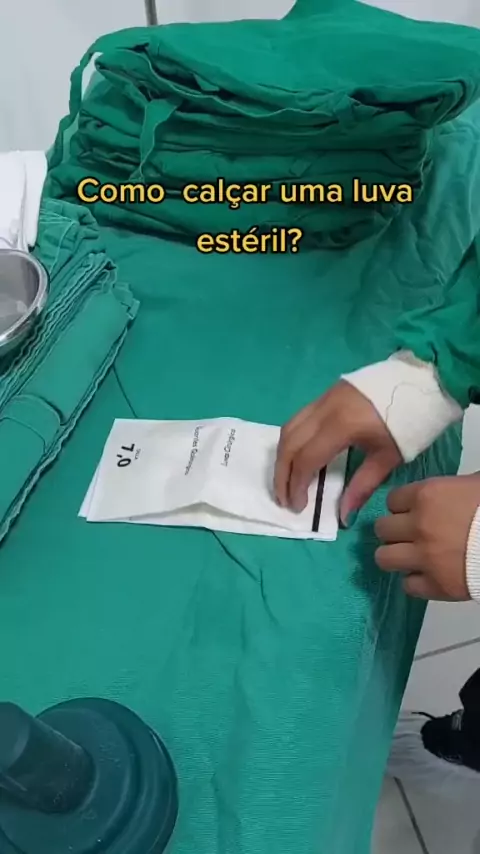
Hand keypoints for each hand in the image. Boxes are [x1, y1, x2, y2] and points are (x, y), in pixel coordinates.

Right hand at [274, 380, 401, 519]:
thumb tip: (343, 516)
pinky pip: (298, 419)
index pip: (306, 459)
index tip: (297, 506)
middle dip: (282, 474)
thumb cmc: (409, 422)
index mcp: (341, 426)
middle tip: (284, 498)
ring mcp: (322, 399)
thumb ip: (362, 486)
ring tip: (287, 480)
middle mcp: (324, 410)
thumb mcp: (388, 458)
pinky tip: (299, 457)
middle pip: (289, 443)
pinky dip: (292, 441)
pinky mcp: (325, 394)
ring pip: (288, 428)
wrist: (421, 382)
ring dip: (283, 456)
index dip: (296, 485)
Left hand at [375, 474, 479, 600]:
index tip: (411, 511)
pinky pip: (407, 585)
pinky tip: (427, 576)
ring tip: (410, 557)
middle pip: (382, 529)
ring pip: (384, 558)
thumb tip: (457, 487)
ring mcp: (423, 558)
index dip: (402, 506)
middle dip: (394, 531)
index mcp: (427, 496)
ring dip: (395, 556)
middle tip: (409, 535)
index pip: (392, 500)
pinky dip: (415, 581)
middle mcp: (417, 526)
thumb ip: (457, 486)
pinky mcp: (435, 586)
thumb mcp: (476, 484)